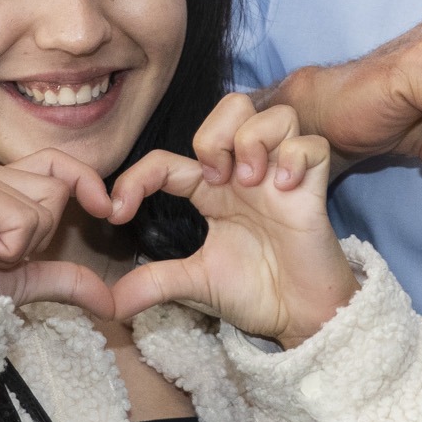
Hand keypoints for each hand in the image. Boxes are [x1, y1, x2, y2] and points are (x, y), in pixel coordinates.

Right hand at [0, 148, 119, 316]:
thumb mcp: (22, 280)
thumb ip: (65, 278)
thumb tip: (109, 300)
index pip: (54, 162)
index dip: (85, 181)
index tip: (107, 209)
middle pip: (57, 188)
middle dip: (39, 236)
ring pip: (46, 206)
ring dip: (22, 247)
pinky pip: (25, 220)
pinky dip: (10, 251)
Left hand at [106, 95, 358, 345]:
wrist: (300, 316)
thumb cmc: (254, 292)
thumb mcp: (195, 282)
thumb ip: (153, 283)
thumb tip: (107, 305)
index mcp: (213, 191)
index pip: (168, 158)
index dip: (137, 177)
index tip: (118, 213)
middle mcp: (247, 173)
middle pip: (233, 105)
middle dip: (214, 134)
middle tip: (215, 179)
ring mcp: (282, 175)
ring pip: (275, 114)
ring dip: (254, 140)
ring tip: (250, 180)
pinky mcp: (313, 188)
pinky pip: (311, 144)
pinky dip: (295, 157)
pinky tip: (284, 189)